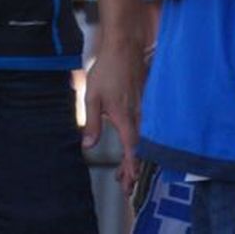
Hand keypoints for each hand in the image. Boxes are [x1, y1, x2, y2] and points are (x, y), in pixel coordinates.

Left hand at [83, 41, 142, 191]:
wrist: (124, 49)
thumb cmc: (107, 72)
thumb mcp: (92, 96)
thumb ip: (93, 123)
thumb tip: (88, 146)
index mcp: (126, 118)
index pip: (132, 150)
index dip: (131, 168)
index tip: (129, 182)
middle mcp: (140, 118)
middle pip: (140, 150)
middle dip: (134, 170)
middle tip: (125, 185)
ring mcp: (146, 111)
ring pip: (144, 141)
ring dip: (135, 159)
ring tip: (125, 174)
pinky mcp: (147, 105)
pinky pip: (146, 130)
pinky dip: (140, 144)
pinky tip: (132, 149)